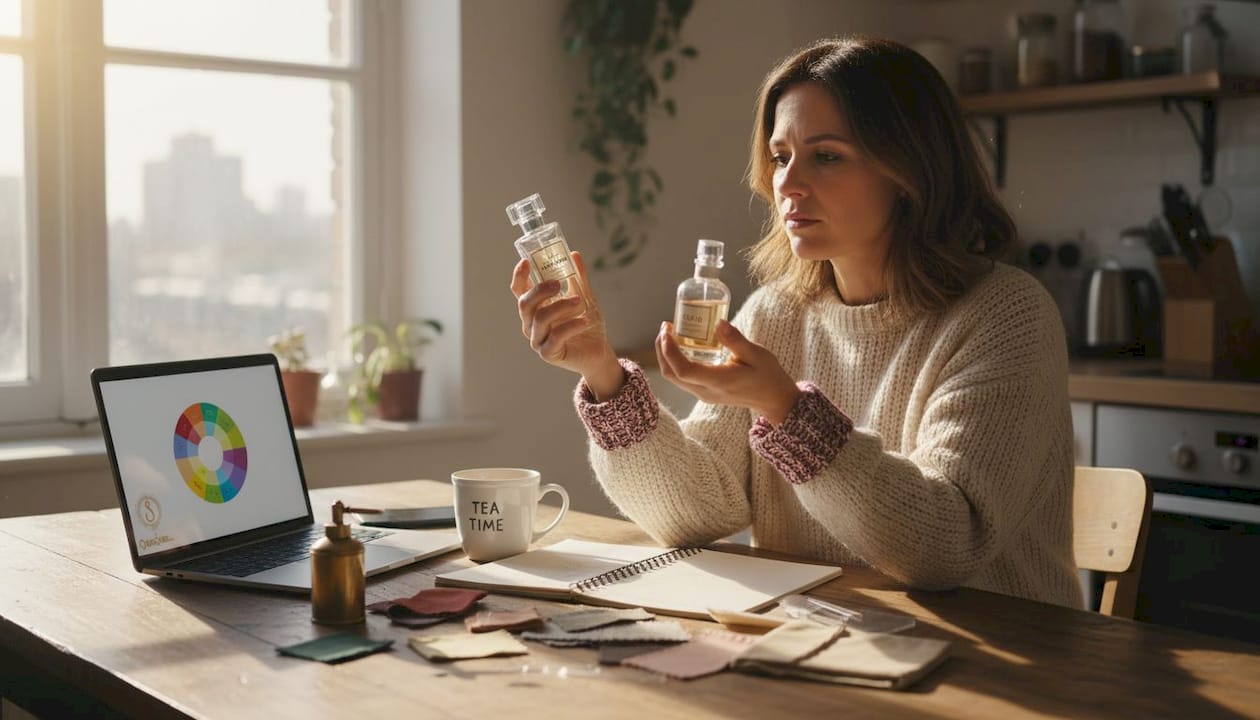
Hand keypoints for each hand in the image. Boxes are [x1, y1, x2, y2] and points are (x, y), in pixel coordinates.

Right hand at [511, 251, 622, 398]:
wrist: (598, 352)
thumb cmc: (586, 324)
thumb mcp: (584, 297)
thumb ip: (578, 278)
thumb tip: (574, 255)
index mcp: (535, 309)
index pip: (519, 291)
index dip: (519, 276)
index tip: (526, 261)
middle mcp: (531, 324)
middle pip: (525, 304)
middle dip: (540, 291)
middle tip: (558, 283)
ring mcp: (538, 340)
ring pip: (541, 318)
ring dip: (562, 307)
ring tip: (580, 302)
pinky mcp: (549, 353)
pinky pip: (556, 336)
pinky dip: (572, 326)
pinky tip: (586, 321)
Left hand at [656, 319, 801, 423]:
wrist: (773, 399)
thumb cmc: (767, 375)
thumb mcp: (756, 354)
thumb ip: (736, 340)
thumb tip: (718, 323)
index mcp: (719, 381)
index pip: (683, 371)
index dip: (669, 351)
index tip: (667, 331)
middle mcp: (706, 391)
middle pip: (671, 375)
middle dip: (662, 350)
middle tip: (666, 327)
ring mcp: (703, 394)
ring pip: (673, 378)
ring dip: (666, 356)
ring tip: (670, 334)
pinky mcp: (704, 393)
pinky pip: (682, 378)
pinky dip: (674, 361)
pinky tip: (681, 345)